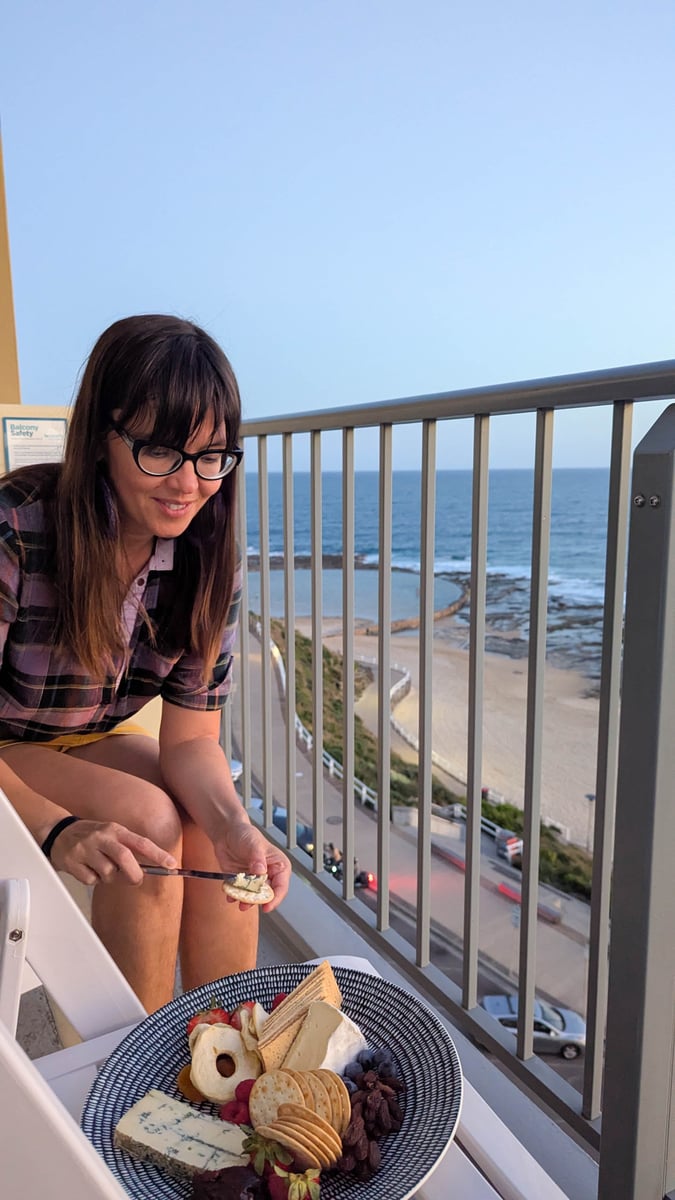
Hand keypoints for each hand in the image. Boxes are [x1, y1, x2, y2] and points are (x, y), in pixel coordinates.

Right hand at [48, 819, 177, 885]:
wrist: (58, 833)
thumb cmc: (91, 836)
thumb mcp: (111, 834)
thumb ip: (128, 848)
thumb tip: (151, 867)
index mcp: (115, 829)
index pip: (140, 842)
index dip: (158, 854)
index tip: (171, 865)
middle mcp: (101, 837)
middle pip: (124, 858)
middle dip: (134, 874)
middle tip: (136, 879)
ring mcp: (85, 849)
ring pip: (108, 873)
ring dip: (110, 877)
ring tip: (102, 868)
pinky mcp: (72, 862)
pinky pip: (91, 880)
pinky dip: (94, 880)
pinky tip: (87, 869)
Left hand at [212, 821, 290, 912]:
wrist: (227, 833)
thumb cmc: (245, 834)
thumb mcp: (253, 844)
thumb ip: (257, 858)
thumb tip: (260, 871)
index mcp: (278, 866)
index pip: (281, 886)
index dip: (275, 898)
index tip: (267, 906)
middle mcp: (269, 875)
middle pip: (267, 894)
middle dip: (257, 901)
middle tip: (247, 903)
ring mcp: (255, 880)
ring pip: (253, 896)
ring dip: (245, 900)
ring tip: (237, 900)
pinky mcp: (242, 882)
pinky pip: (239, 894)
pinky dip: (234, 896)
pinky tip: (230, 895)